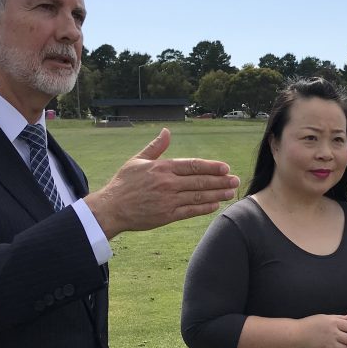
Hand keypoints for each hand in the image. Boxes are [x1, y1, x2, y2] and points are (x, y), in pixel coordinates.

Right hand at [86, 128, 239, 236]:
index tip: (225, 167)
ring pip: (198, 196)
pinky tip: (215, 205)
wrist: (111, 208)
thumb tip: (167, 131)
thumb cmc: (124, 183)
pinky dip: (204, 208)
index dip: (211, 166)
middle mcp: (168, 183)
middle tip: (235, 180)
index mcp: (162, 168)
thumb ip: (156, 147)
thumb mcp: (137, 160)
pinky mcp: (167, 215)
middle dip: (220, 181)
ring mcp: (168, 200)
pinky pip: (190, 211)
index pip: (192, 165)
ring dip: (217, 194)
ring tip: (230, 192)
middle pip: (199, 181)